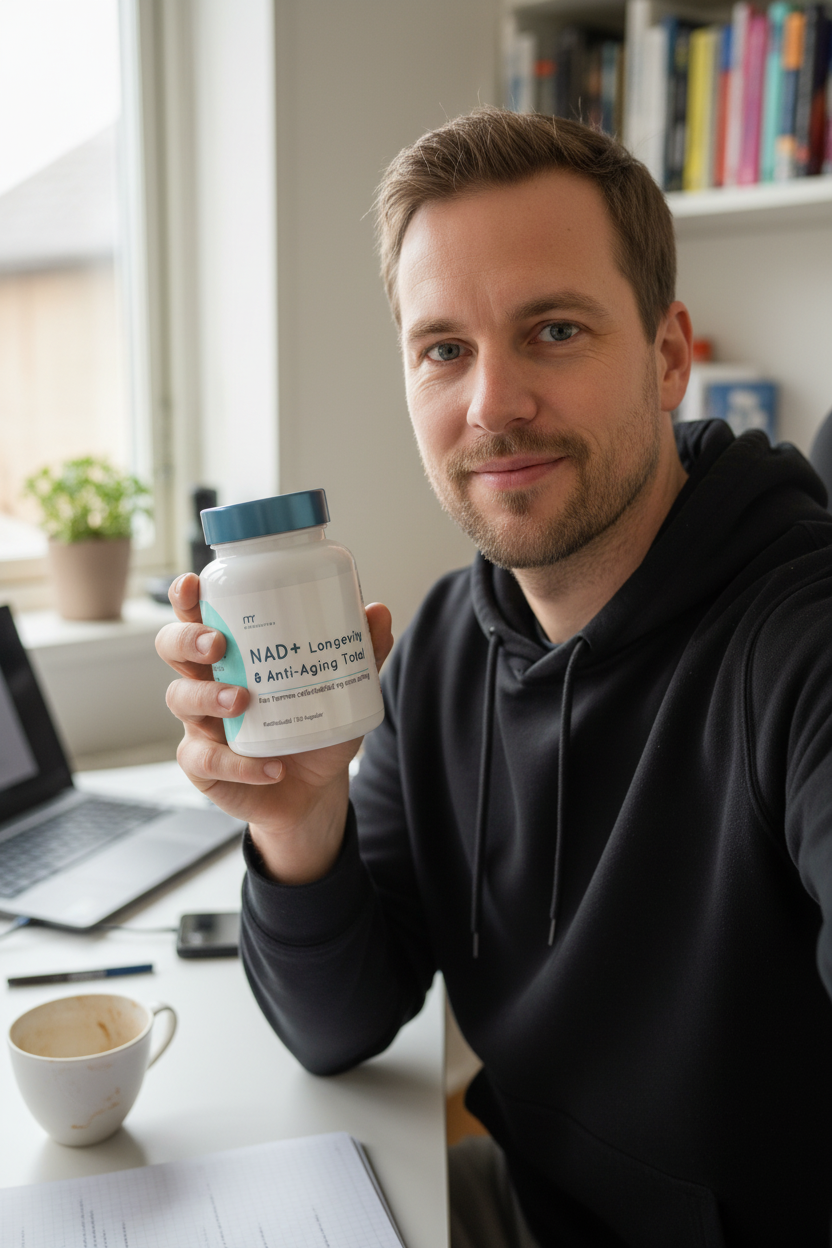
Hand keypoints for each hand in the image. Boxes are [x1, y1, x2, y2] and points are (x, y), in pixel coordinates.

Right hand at [155, 573, 392, 882]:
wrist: (315, 790)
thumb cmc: (316, 727)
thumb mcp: (343, 688)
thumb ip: (360, 653)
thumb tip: (377, 611)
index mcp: (234, 652)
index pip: (199, 615)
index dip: (186, 598)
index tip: (193, 583)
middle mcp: (208, 681)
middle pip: (173, 648)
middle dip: (187, 639)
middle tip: (218, 643)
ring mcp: (201, 724)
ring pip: (181, 699)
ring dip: (209, 696)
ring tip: (243, 700)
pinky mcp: (205, 766)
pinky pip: (207, 761)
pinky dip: (240, 765)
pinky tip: (272, 768)